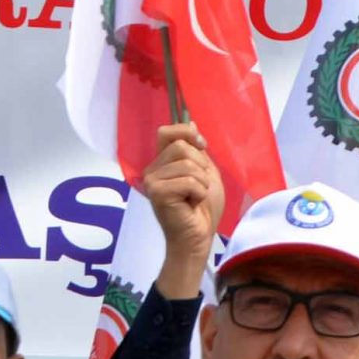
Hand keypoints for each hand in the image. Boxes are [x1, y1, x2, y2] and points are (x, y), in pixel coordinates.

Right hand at [141, 124, 223, 295]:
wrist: (199, 236)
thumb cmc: (203, 208)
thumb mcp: (206, 172)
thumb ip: (197, 150)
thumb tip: (191, 122)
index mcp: (162, 162)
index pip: (167, 132)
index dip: (188, 134)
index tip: (202, 147)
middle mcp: (152, 169)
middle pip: (182, 147)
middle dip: (201, 166)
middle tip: (199, 187)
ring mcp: (152, 181)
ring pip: (187, 164)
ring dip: (202, 183)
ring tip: (195, 197)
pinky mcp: (157, 193)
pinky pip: (188, 181)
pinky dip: (199, 192)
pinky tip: (192, 204)